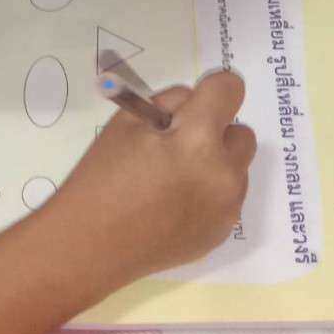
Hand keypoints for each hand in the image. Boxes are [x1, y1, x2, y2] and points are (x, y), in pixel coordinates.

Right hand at [43, 71, 255, 299]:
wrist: (93, 245)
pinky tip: (175, 204)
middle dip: (215, 130)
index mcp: (197, 140)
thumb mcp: (126, 122)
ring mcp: (227, 208)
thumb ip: (168, 103)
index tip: (195, 102)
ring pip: (237, 166)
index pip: (230, 90)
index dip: (213, 89)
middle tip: (177, 144)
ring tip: (173, 178)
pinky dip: (210, 191)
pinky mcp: (223, 232)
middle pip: (241, 132)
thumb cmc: (102, 177)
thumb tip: (193, 104)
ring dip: (215, 162)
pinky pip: (229, 196)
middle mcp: (224, 173)